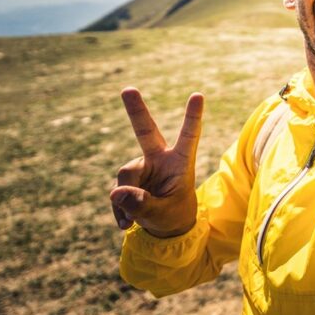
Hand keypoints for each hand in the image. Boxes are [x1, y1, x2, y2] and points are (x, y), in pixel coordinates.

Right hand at [110, 88, 203, 237]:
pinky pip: (117, 191)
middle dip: (136, 110)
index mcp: (180, 162)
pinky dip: (119, 208)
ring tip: (135, 218)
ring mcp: (142, 166)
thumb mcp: (162, 214)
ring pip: (125, 176)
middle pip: (145, 131)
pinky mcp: (128, 178)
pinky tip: (125, 223)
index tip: (198, 95)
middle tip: (127, 89)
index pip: (188, 136)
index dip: (193, 116)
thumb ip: (142, 205)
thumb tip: (116, 193)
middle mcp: (160, 158)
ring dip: (127, 200)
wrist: (165, 225)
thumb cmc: (173, 215)